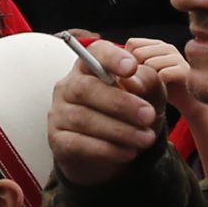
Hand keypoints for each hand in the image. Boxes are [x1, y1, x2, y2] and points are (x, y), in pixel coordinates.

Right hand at [48, 40, 170, 183]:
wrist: (114, 153)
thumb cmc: (130, 114)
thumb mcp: (149, 96)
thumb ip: (148, 82)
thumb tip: (135, 81)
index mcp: (90, 66)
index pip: (95, 53)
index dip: (112, 58)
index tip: (132, 68)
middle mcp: (68, 86)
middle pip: (85, 88)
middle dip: (120, 103)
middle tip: (148, 115)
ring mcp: (59, 113)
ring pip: (83, 118)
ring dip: (119, 130)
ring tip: (146, 138)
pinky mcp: (58, 140)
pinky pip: (78, 143)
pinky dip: (107, 149)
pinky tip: (128, 152)